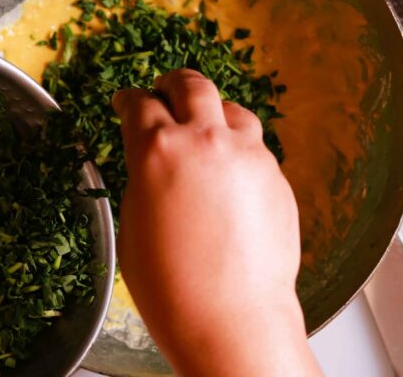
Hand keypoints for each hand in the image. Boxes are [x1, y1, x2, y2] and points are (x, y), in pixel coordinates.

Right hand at [112, 69, 321, 376]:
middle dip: (172, 84)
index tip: (126, 100)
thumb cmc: (171, 286)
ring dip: (212, 112)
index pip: (138, 103)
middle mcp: (205, 141)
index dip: (127, 98)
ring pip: (231, 107)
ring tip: (204, 128)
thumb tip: (151, 162)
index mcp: (157, 151)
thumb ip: (143, 178)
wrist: (231, 319)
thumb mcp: (134, 224)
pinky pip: (255, 144)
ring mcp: (248, 154)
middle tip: (164, 92)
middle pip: (191, 84)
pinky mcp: (276, 175)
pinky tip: (230, 170)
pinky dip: (238, 146)